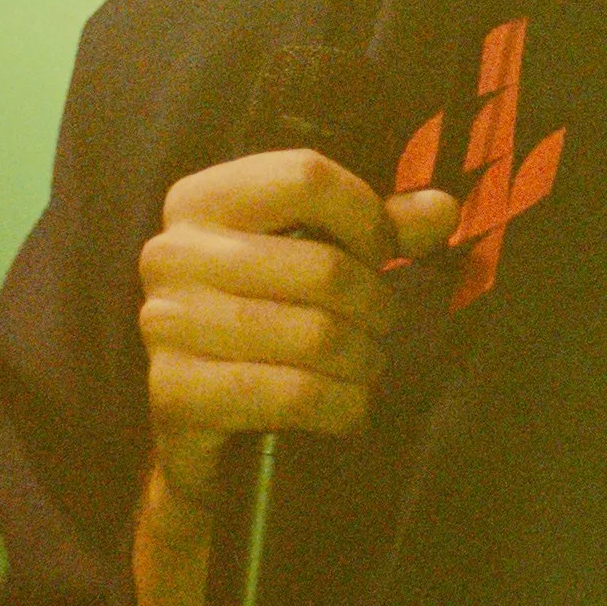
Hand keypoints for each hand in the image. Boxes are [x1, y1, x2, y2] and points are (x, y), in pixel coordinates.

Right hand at [132, 150, 457, 605]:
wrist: (206, 429)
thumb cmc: (273, 321)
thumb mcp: (323, 260)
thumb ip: (380, 229)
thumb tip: (443, 207)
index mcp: (201, 199)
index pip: (306, 176)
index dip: (366, 219)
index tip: (379, 255)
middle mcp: (170, 252)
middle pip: (323, 266)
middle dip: (375, 306)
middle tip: (377, 327)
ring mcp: (163, 322)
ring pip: (316, 336)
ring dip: (363, 361)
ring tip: (364, 368)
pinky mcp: (173, 390)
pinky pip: (294, 394)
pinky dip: (342, 407)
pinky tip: (347, 410)